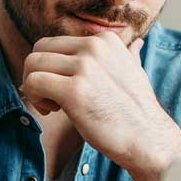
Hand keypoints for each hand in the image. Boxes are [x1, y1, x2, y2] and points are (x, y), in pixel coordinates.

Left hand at [19, 31, 180, 177]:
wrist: (148, 140)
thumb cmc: (137, 113)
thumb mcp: (136, 73)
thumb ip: (128, 56)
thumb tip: (137, 44)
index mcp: (105, 40)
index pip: (56, 43)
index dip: (52, 66)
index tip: (63, 87)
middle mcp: (94, 47)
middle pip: (40, 48)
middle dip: (36, 73)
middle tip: (49, 97)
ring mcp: (84, 66)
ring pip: (32, 63)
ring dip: (32, 87)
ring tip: (50, 106)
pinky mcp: (74, 90)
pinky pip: (33, 82)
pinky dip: (33, 98)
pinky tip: (50, 111)